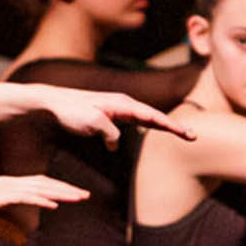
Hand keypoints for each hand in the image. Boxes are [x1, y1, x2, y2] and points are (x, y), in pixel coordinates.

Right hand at [0, 174, 87, 223]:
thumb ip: (6, 229)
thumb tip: (23, 240)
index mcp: (10, 187)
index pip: (40, 186)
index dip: (59, 190)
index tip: (76, 195)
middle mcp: (11, 184)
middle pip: (45, 184)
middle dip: (67, 189)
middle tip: (87, 195)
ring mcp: (6, 188)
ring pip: (39, 189)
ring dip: (60, 193)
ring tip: (78, 197)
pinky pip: (24, 197)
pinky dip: (40, 199)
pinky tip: (54, 205)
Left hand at [37, 88, 195, 146]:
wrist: (53, 101)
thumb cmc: (71, 110)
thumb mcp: (92, 122)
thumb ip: (109, 133)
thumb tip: (116, 144)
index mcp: (122, 104)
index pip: (152, 116)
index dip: (170, 126)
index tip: (186, 134)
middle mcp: (124, 104)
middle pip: (154, 116)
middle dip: (174, 126)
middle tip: (193, 136)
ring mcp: (118, 109)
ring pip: (146, 119)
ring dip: (163, 127)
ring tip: (181, 134)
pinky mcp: (111, 115)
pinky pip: (135, 123)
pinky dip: (147, 127)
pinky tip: (153, 132)